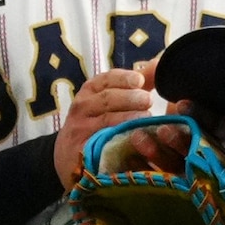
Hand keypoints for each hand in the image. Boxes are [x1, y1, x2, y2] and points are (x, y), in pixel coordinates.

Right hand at [51, 63, 169, 180]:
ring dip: (126, 118)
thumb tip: (157, 66)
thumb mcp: (106, 103)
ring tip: (145, 118)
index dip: (122, 78)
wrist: (68, 158)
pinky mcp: (82, 151)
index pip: (104, 79)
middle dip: (128, 98)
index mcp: (89, 92)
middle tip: (148, 100)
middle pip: (106, 99)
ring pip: (104, 121)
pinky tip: (134, 140)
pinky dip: (119, 140)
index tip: (140, 80)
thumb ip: (131, 87)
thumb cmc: (94, 124)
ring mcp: (81, 130)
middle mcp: (82, 108)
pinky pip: (102, 144)